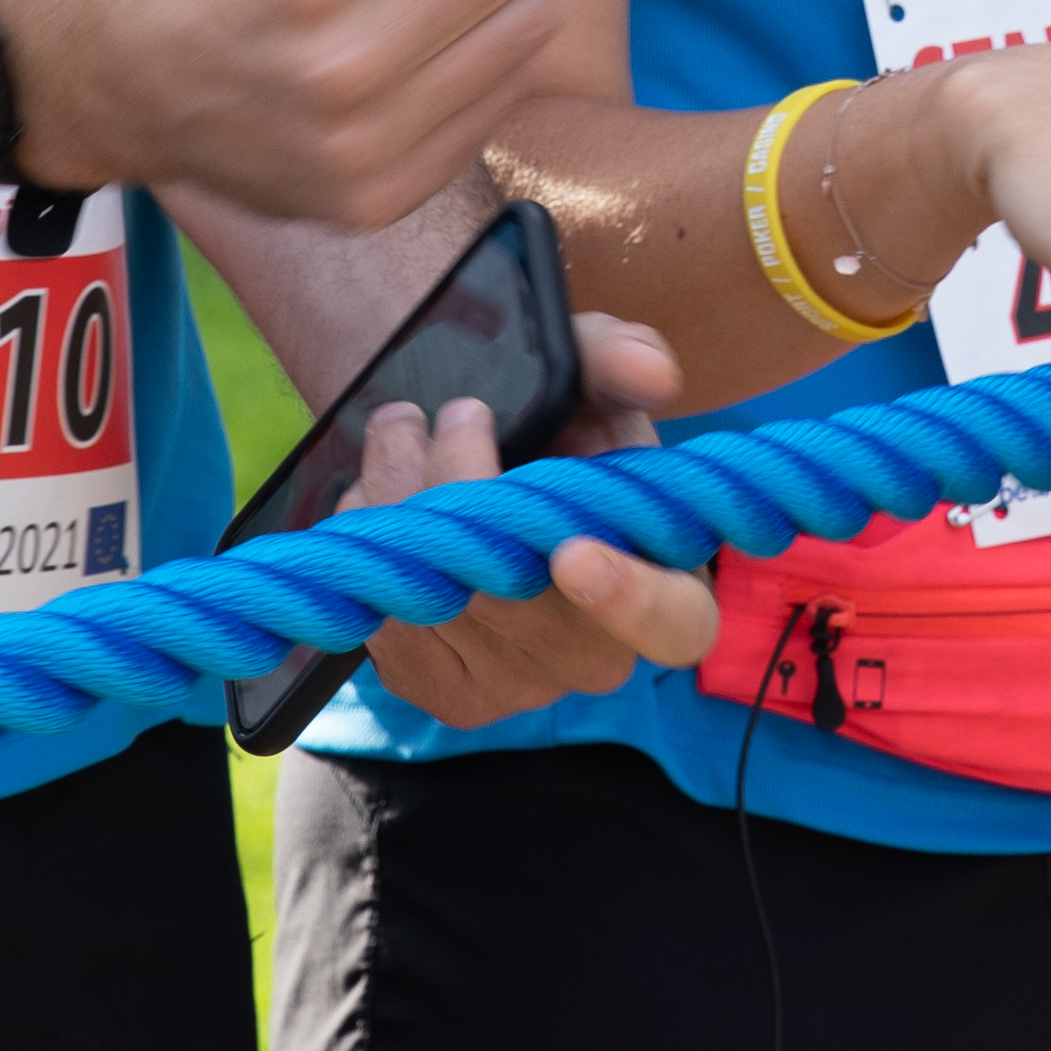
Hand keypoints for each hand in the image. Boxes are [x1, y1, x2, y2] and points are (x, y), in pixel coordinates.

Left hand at [353, 313, 721, 723]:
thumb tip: (651, 372)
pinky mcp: (446, 692)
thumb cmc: (551, 417)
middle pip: (525, 609)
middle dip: (468, 498)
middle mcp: (598, 653)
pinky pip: (393, 629)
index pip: (676, 626)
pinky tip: (378, 500)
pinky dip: (374, 550)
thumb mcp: (585, 371)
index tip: (572, 552)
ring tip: (400, 432)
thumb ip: (618, 358)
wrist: (459, 448)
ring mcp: (521, 684)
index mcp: (667, 579)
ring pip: (448, 608)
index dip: (634, 601)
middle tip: (451, 415)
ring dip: (405, 506)